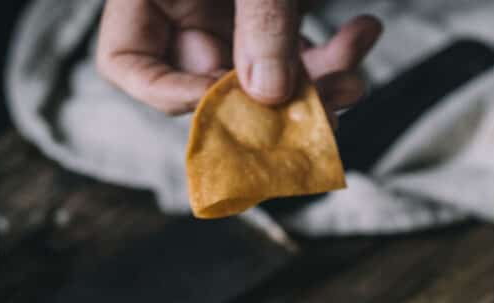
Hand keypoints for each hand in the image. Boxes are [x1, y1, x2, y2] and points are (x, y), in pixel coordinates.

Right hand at [96, 0, 380, 114]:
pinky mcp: (274, 5)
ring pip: (263, 74)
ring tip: (357, 65)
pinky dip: (332, 49)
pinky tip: (365, 31)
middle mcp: (183, 0)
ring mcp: (228, 4)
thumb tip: (269, 93)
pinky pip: (295, 46)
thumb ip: (262, 17)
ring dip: (315, 79)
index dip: (171, 94)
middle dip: (271, 99)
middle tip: (327, 99)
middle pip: (211, 79)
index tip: (229, 101)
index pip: (128, 61)